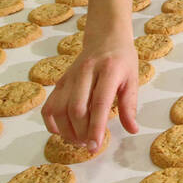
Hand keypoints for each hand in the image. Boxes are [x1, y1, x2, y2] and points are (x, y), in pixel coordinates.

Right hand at [42, 34, 141, 151]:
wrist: (106, 37)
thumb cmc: (122, 60)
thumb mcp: (133, 79)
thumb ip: (130, 106)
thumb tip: (132, 130)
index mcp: (108, 71)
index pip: (99, 103)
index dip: (96, 127)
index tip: (95, 146)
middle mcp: (85, 72)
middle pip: (76, 109)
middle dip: (81, 133)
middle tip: (90, 145)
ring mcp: (70, 76)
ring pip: (59, 109)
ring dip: (66, 131)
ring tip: (79, 140)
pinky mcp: (60, 81)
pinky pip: (48, 105)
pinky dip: (52, 122)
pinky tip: (63, 130)